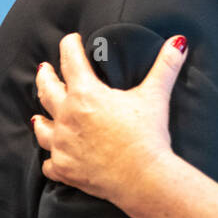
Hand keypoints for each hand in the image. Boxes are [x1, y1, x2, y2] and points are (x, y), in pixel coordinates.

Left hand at [33, 33, 186, 202]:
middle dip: (45, 77)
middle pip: (46, 90)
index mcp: (85, 94)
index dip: (70, 45)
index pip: (70, 60)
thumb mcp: (156, 96)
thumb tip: (179, 41)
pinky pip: (50, 163)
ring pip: (41, 127)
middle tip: (44, 69)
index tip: (72, 40)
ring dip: (40, 118)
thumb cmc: (147, 135)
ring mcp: (62, 144)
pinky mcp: (65, 169)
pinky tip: (53, 158)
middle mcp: (66, 116)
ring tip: (38, 115)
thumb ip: (165, 66)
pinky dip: (51, 159)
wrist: (142, 178)